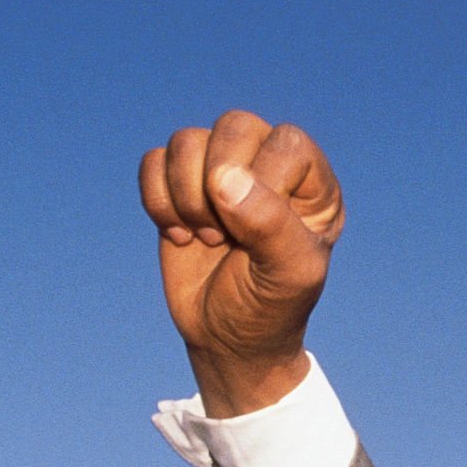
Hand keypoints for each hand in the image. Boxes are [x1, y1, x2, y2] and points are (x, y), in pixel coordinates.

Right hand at [139, 112, 344, 413]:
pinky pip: (153, 160)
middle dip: (217, 186)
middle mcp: (269, 165)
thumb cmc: (270, 308)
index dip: (263, 183)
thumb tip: (224, 177)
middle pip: (233, 126)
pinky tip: (179, 235)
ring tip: (206, 238)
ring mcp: (221, 172)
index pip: (285, 143)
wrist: (228, 340)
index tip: (259, 236)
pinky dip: (156, 199)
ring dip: (185, 196)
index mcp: (313, 183)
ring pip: (186, 140)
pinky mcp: (179, 186)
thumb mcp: (288, 275)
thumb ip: (270, 224)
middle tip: (225, 237)